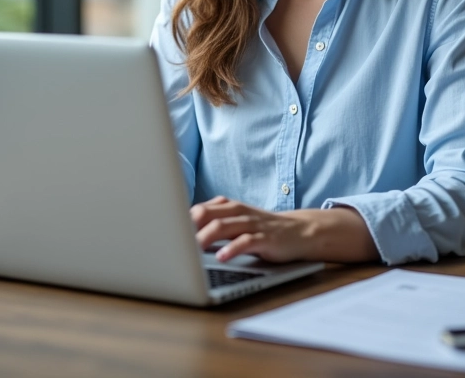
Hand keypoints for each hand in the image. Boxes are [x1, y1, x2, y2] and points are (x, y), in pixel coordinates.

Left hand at [189, 196, 379, 263]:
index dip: (182, 220)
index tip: (165, 232)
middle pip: (209, 214)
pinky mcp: (266, 238)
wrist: (299, 232)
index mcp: (229, 207)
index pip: (200, 208)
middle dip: (190, 226)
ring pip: (225, 226)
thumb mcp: (237, 222)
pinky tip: (222, 257)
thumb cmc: (261, 229)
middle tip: (173, 240)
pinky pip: (247, 242)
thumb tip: (182, 233)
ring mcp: (252, 224)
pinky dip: (233, 248)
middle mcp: (239, 212)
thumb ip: (214, 223)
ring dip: (207, 236)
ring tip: (191, 249)